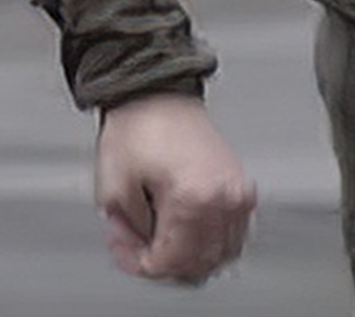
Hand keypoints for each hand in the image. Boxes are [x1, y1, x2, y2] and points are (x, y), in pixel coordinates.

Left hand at [94, 91, 255, 284]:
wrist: (157, 91)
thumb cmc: (138, 125)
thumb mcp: (114, 182)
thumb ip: (129, 226)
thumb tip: (140, 245)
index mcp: (194, 199)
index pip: (172, 261)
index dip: (139, 263)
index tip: (121, 251)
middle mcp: (224, 200)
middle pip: (199, 263)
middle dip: (161, 261)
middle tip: (134, 243)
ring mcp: (237, 194)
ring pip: (219, 254)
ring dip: (185, 256)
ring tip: (154, 235)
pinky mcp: (240, 187)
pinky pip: (231, 235)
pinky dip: (206, 242)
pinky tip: (181, 233)